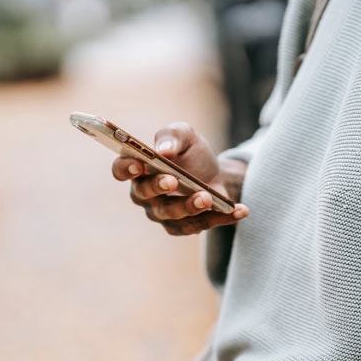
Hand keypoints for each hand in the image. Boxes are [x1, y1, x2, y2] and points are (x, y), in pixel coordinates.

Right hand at [112, 122, 248, 235]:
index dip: (126, 169)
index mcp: (138, 167)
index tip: (138, 165)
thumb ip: (172, 135)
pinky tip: (240, 210)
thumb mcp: (185, 134)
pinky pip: (199, 225)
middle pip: (144, 195)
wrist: (212, 172)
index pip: (121, 170)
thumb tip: (164, 150)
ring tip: (207, 197)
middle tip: (173, 181)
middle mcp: (144, 194)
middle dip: (158, 187)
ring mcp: (163, 213)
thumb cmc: (190, 152)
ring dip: (189, 207)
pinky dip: (221, 218)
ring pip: (171, 215)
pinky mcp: (184, 226)